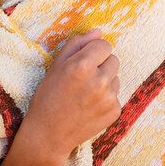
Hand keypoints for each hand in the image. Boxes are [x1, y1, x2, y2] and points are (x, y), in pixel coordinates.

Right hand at [22, 29, 120, 159]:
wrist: (49, 134)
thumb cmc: (48, 96)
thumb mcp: (56, 65)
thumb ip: (78, 44)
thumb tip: (99, 31)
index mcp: (83, 66)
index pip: (105, 45)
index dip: (94, 51)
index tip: (84, 60)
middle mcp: (99, 81)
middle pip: (114, 60)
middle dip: (101, 65)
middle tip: (83, 78)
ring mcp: (109, 98)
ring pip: (116, 77)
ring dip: (104, 81)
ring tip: (85, 93)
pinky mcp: (115, 112)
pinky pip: (116, 95)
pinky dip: (105, 98)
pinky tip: (89, 106)